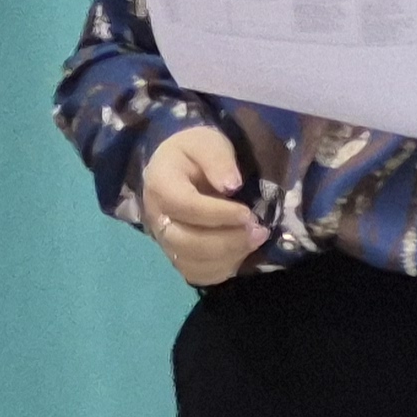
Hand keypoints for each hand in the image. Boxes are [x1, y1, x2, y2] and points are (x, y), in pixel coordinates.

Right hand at [140, 126, 263, 285]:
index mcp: (160, 184)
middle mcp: (156, 218)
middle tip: (259, 230)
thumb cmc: (197, 153)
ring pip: (191, 262)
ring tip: (256, 238)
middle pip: (184, 241)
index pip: (183, 206)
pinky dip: (223, 268)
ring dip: (229, 255)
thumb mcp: (208, 142)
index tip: (246, 212)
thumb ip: (217, 159)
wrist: (182, 168)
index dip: (217, 213)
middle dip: (226, 240)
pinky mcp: (179, 257)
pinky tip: (242, 251)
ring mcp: (165, 241)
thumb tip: (231, 185)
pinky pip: (197, 274)